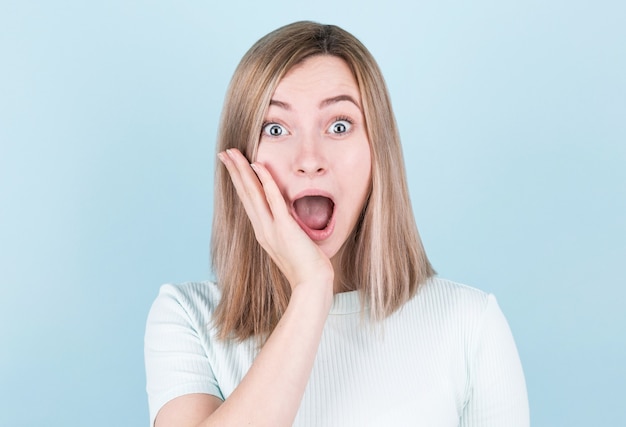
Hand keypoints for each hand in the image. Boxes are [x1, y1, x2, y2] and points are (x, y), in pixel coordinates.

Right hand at [218, 149, 333, 290]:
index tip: (233, 166)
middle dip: (234, 172)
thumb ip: (289, 232)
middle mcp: (263, 229)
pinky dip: (265, 181)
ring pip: (252, 193)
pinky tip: (257, 165)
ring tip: (232, 154)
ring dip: (242, 171)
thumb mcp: (294, 246)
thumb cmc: (308, 270)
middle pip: (245, 194)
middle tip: (224, 153)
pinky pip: (273, 199)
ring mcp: (271, 228)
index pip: (249, 202)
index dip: (240, 182)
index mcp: (264, 232)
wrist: (312, 285)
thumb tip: (293, 222)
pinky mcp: (284, 228)